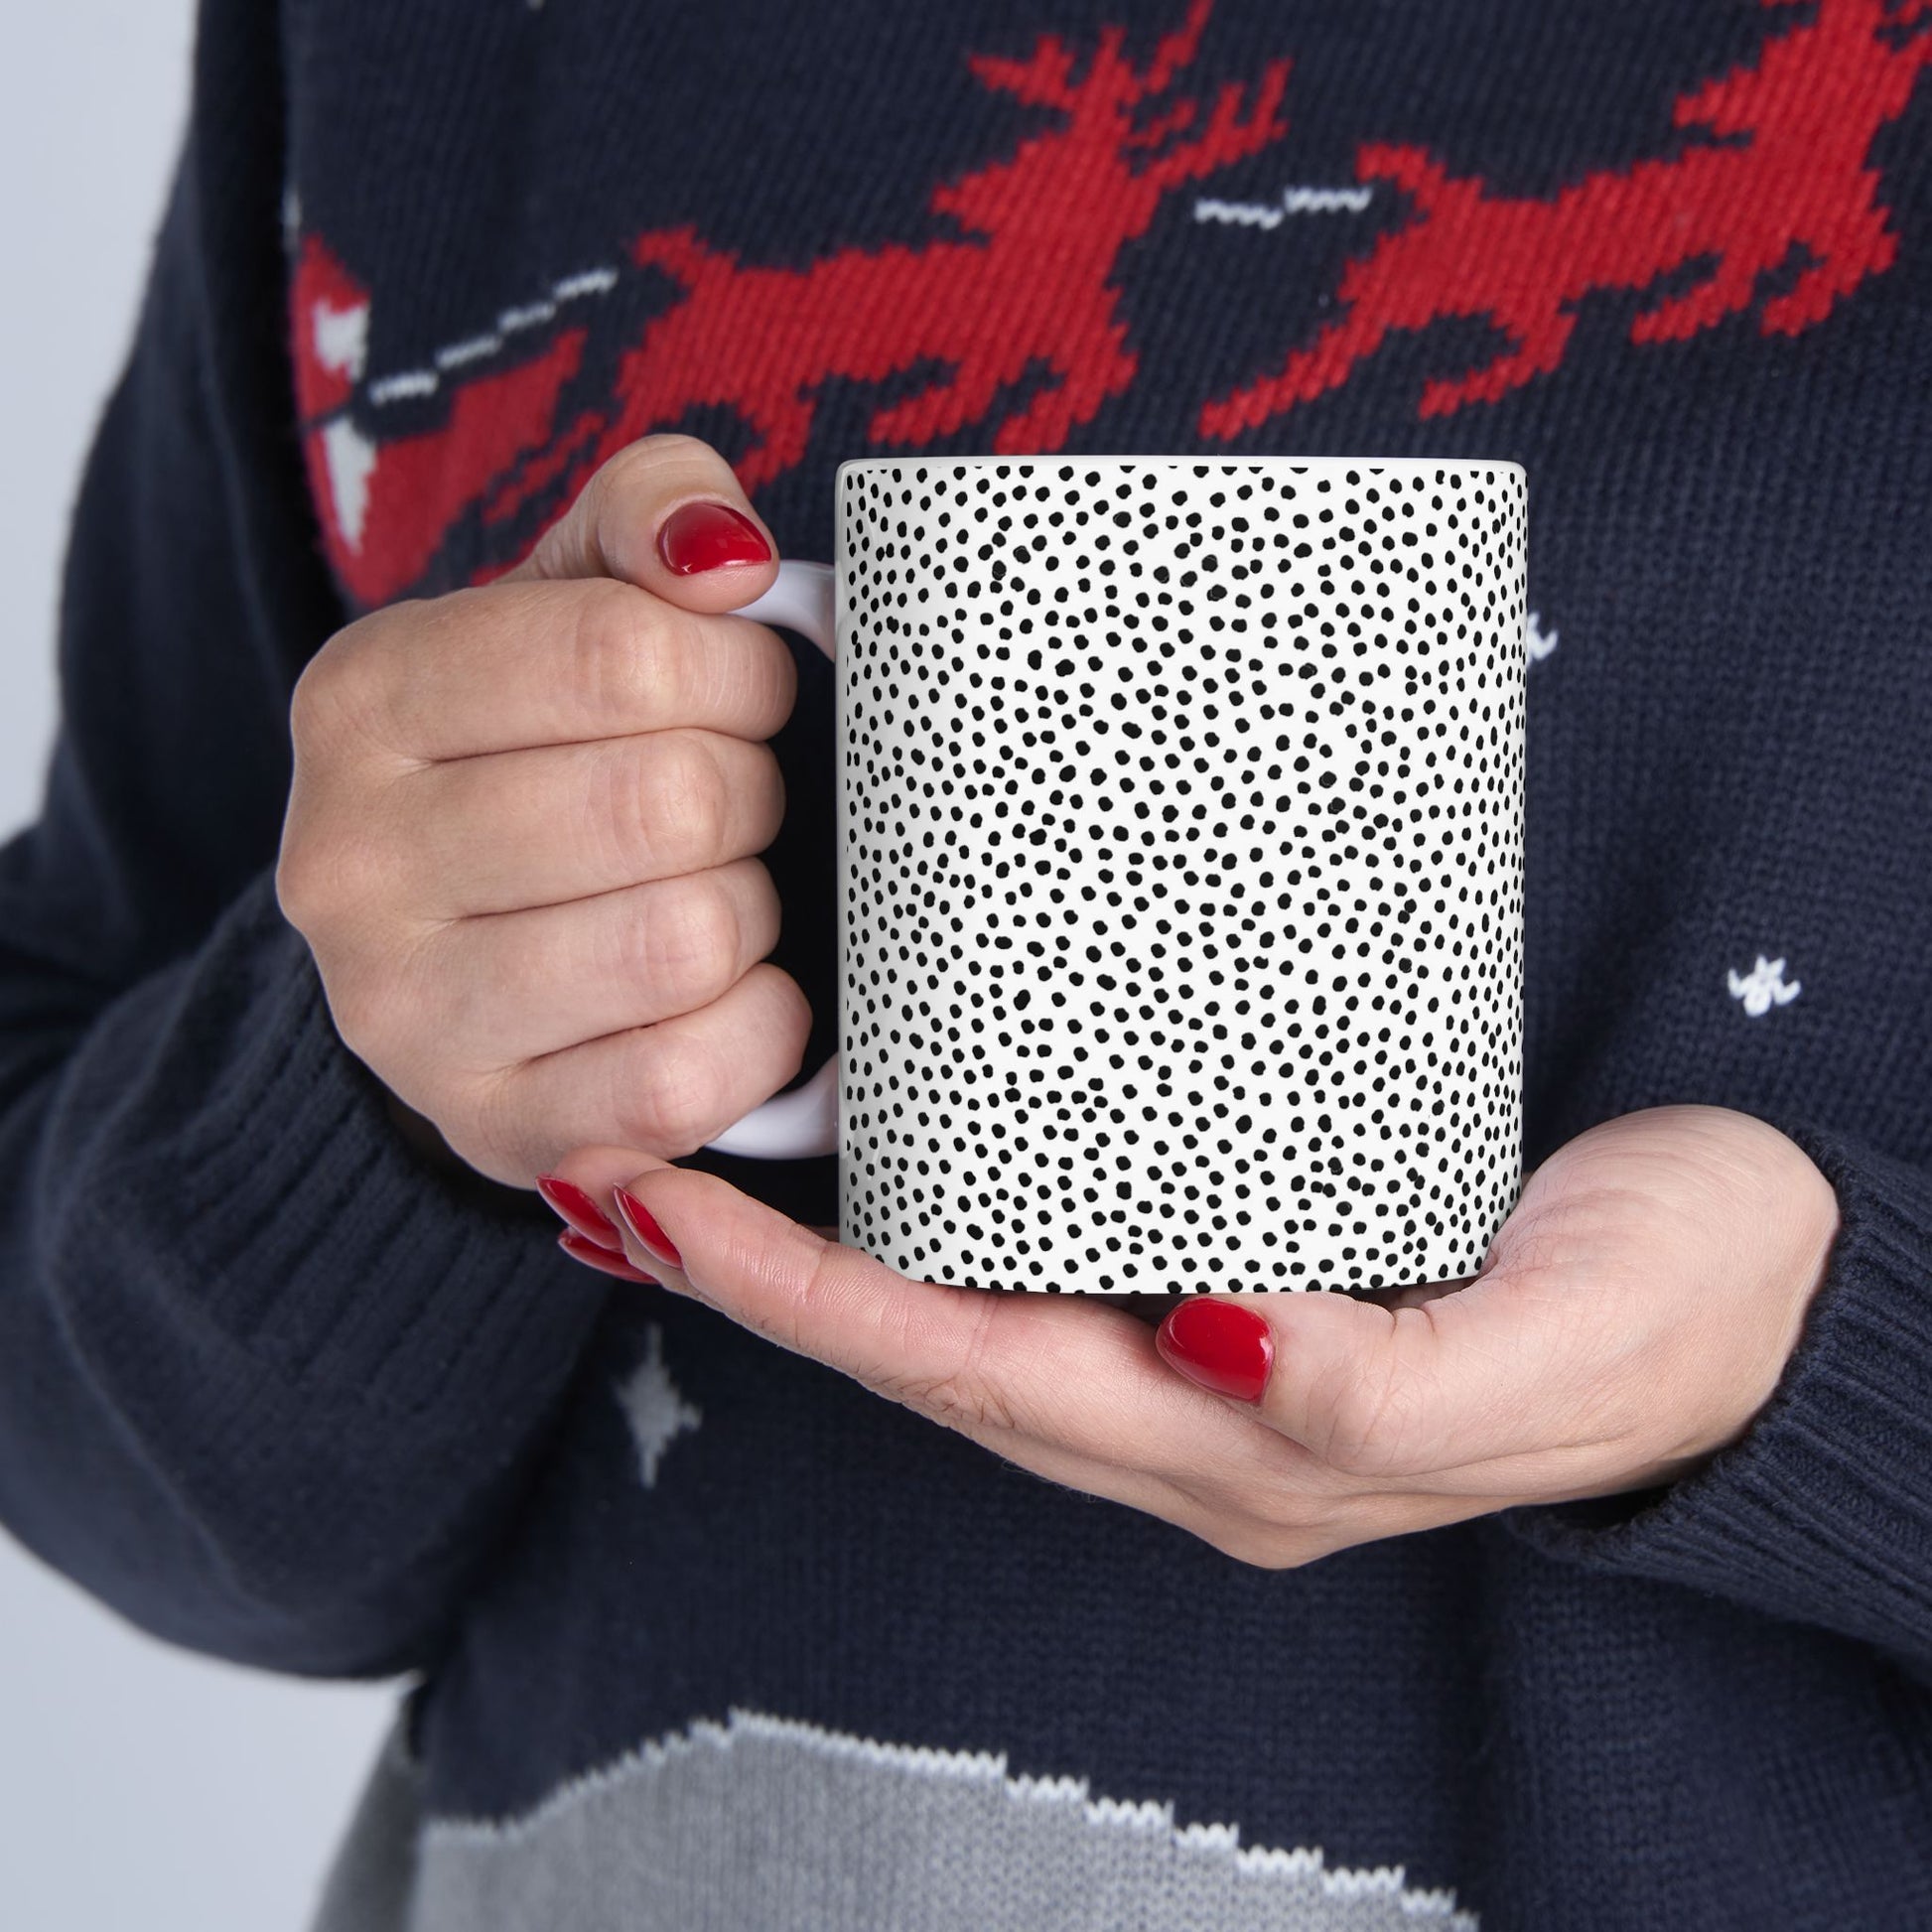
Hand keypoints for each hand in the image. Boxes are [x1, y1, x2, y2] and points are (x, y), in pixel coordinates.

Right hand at [277, 435, 809, 1187]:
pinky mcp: (493, 1129)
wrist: (461, 947)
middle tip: (732, 803)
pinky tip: (731, 992)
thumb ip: (651, 514)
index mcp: (364, 698)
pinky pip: (686, 1081)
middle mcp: (350, 862)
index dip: (739, 673)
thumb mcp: (575, 597)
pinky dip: (757, 1029)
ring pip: (686, 941)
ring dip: (750, 911)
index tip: (745, 694)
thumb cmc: (546, 751)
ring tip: (716, 891)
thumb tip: (725, 557)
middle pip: (668, 803)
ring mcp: (406, 1016)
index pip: (623, 654)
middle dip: (748, 793)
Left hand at [542, 1106, 1840, 1565]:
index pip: (974, 1372)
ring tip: (697, 1157)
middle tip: (616, 1164)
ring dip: (827, 1251)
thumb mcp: (1559, 1346)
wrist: (1771, 1283)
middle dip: (763, 1278)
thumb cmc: (1676, 1313)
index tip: (659, 1205)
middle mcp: (1199, 1411)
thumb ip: (1387, 1379)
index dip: (805, 1301)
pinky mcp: (1249, 1261)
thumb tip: (1217, 1342)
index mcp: (1250, 1449)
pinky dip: (941, 1212)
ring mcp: (1214, 1347)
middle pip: (932, 1350)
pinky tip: (890, 1151)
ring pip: (974, 1307)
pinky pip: (1053, 1249)